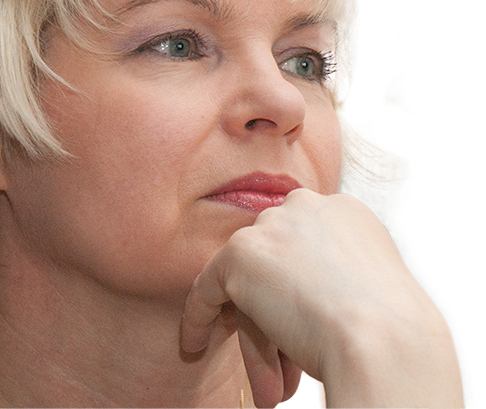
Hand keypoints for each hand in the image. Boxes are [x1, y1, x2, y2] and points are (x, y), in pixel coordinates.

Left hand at [180, 189, 463, 407]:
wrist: (382, 340)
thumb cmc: (389, 328)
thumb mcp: (369, 280)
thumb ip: (334, 266)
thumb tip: (305, 289)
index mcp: (342, 209)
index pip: (302, 239)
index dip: (295, 278)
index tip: (295, 309)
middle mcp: (305, 206)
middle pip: (274, 257)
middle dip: (275, 303)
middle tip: (282, 347)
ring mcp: (271, 226)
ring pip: (248, 279)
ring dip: (253, 328)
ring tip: (263, 377)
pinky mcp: (240, 254)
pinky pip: (207, 287)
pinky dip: (199, 316)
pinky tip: (195, 341)